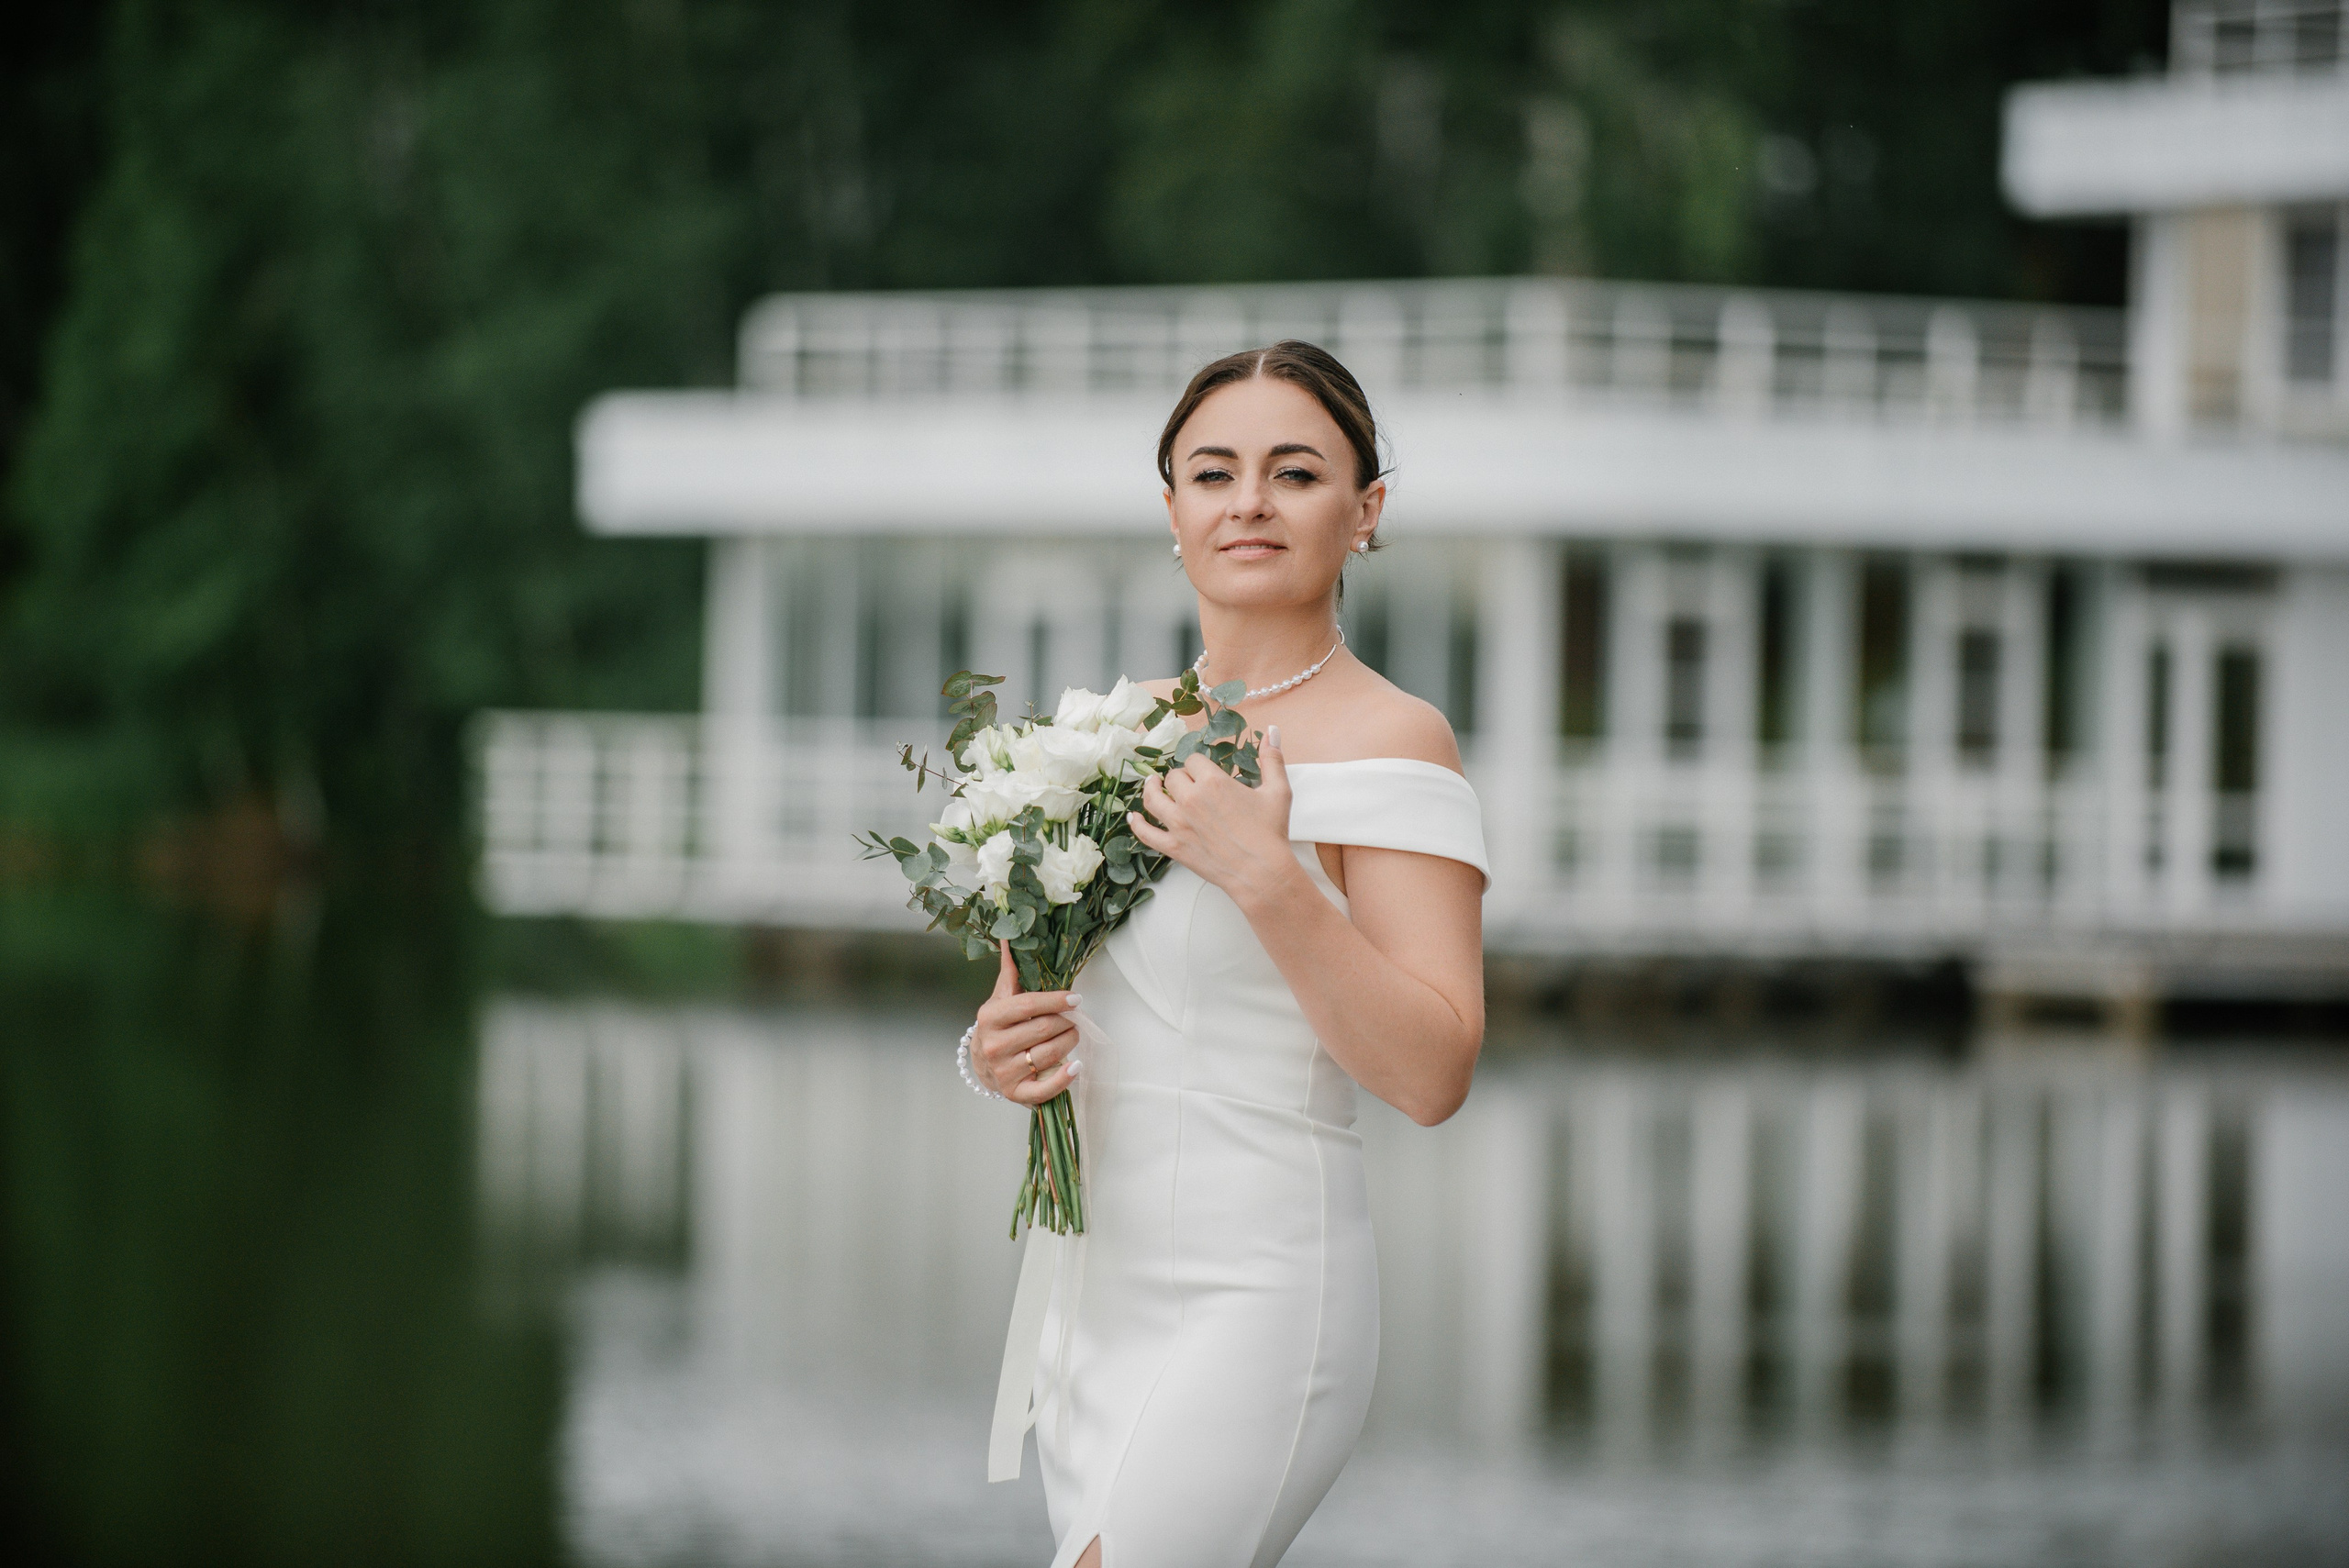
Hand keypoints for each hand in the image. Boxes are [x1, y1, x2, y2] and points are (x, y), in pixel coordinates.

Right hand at [972, 940, 1081, 1105]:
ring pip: (1050, 1054)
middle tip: (1073, 1019)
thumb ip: (1011, 968)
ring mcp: (1004, 1072)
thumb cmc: (1000, 1025)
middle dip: (1065, 1022)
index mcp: (990, 1018)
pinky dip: (1065, 1078)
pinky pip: (1045, 1090)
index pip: (1028, 1006)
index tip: (1076, 999)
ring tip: (1072, 1035)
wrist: (984, 1064)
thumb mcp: (1002, 996)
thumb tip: (1011, 934)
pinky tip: (1076, 1067)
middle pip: (1043, 1029)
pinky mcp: (1016, 1094)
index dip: (1055, 1001)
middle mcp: (993, 1046)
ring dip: (1070, 1042)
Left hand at [1127, 725, 1296, 906]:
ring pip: (1153, 799)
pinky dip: (1137, 824)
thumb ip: (1272, 758)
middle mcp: (1190, 799)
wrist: (1262, 872)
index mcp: (1212, 782)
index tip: (1204, 771)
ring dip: (1151, 789)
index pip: (1194, 761)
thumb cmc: (1270, 832)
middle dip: (1181, 777)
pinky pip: (1146, 833)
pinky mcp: (1174, 847)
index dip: (1199, 765)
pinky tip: (1132, 818)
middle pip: (1173, 777)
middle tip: (1188, 783)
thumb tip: (1272, 730)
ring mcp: (1178, 824)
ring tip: (1153, 784)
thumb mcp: (1277, 791)